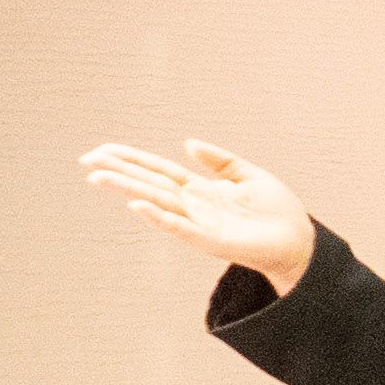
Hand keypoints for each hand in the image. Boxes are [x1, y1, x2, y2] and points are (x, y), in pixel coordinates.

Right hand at [82, 139, 319, 293]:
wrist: (299, 241)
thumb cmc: (276, 212)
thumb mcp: (248, 175)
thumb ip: (219, 160)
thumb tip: (187, 143)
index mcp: (201, 189)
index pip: (158, 170)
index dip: (132, 159)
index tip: (103, 150)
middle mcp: (194, 205)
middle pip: (149, 184)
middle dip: (118, 172)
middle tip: (86, 160)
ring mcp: (199, 223)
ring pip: (156, 202)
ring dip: (127, 189)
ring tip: (98, 177)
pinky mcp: (210, 241)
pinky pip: (180, 228)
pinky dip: (159, 217)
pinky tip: (137, 206)